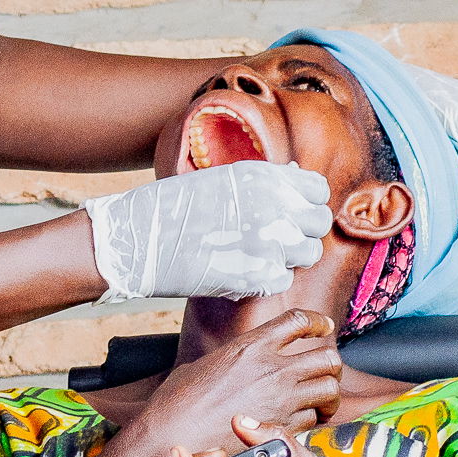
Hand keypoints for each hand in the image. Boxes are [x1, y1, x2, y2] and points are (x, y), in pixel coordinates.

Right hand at [83, 162, 333, 303]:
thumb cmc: (174, 208)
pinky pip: (283, 280)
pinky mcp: (257, 277)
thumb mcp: (221, 178)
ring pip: (308, 255)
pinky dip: (268, 279)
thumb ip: (264, 181)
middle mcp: (274, 207)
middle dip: (301, 232)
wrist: (139, 240)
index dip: (306, 203)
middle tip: (276, 240)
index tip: (291, 213)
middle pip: (318, 224)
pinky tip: (244, 271)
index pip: (317, 190)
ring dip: (289, 257)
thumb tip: (297, 176)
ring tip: (259, 256)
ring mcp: (269, 244)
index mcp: (266, 178)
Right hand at [130, 309, 341, 456]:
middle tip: (324, 372)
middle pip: (327, 357)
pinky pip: (312, 420)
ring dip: (329, 395)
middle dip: (331, 364)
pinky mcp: (282, 428)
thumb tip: (235, 363)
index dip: (318, 322)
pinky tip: (302, 422)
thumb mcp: (202, 365)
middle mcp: (272, 369)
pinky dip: (312, 420)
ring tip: (321, 401)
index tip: (325, 327)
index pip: (298, 321)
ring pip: (329, 389)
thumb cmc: (177, 402)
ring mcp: (281, 399)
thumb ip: (231, 359)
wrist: (173, 436)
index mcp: (251, 345)